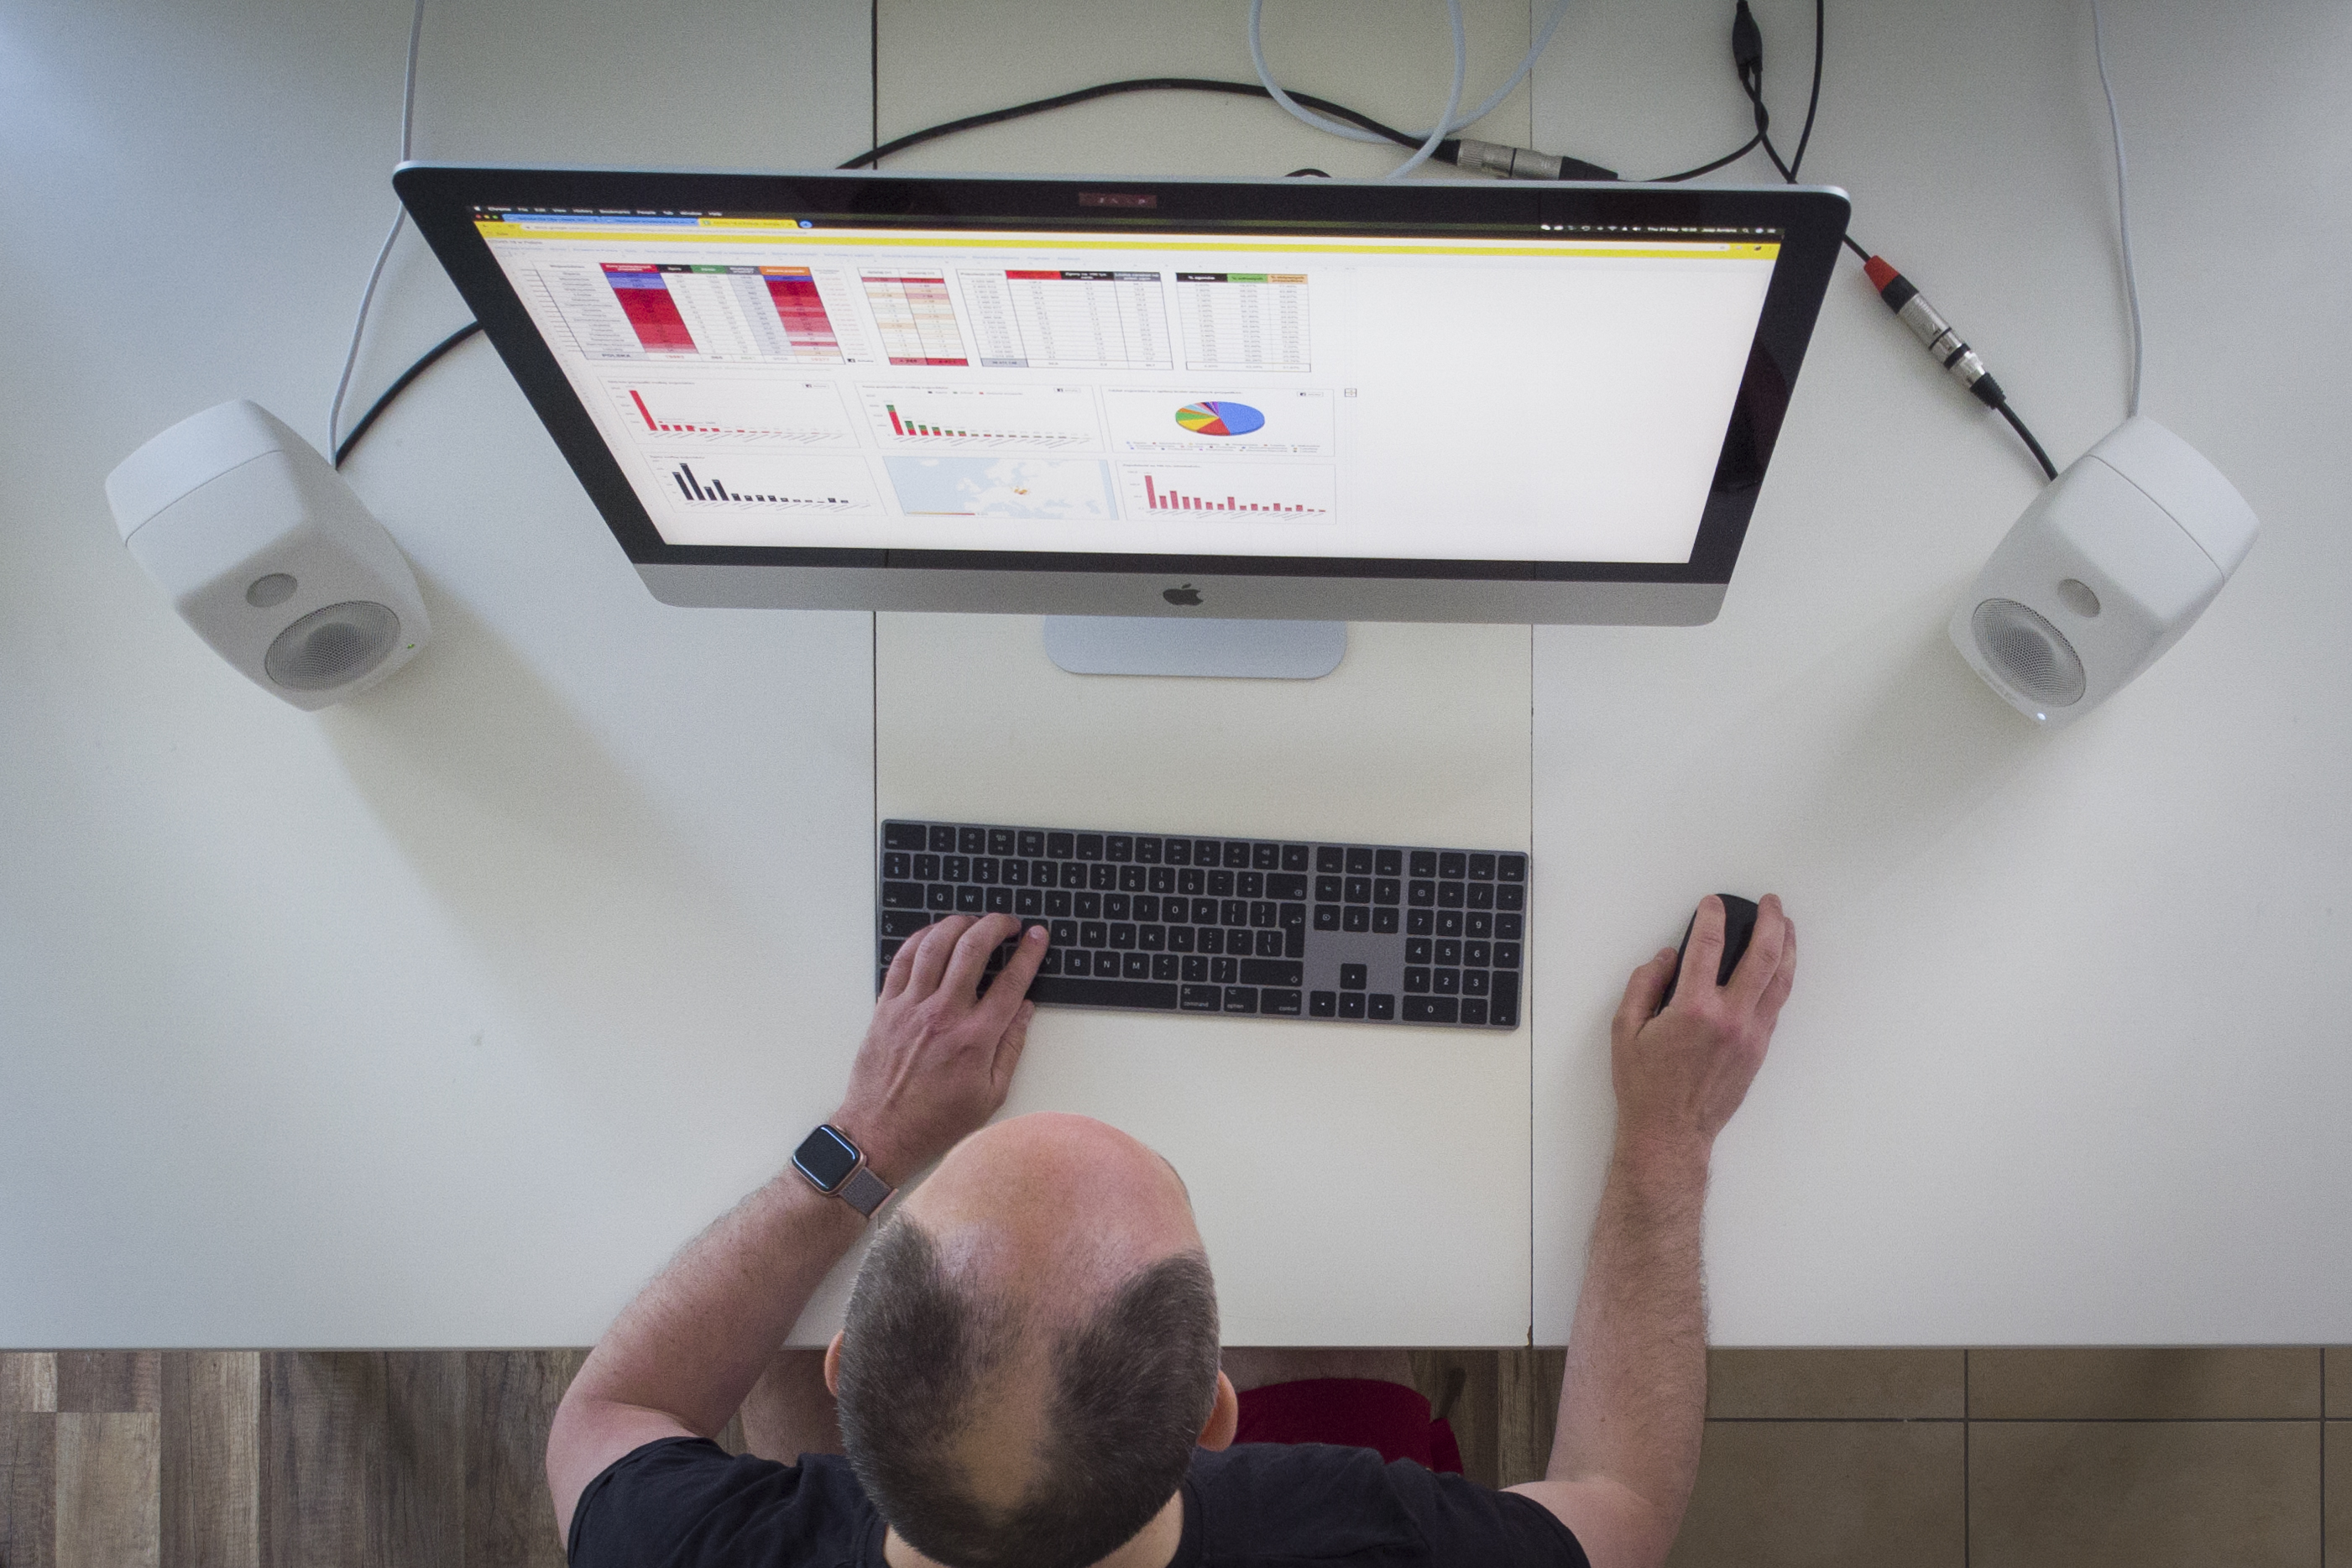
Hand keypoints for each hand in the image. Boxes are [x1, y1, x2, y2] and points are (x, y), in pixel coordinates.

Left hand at [831, 914, 1046, 1185]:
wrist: (881, 1132)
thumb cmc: (937, 1120)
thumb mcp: (991, 1094)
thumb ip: (1011, 1047)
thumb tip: (1024, 1009)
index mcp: (974, 1039)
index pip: (1010, 982)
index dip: (1028, 953)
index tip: (1036, 936)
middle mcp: (943, 1015)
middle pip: (973, 950)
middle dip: (995, 926)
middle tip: (1007, 923)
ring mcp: (911, 1008)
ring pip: (935, 945)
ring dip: (958, 924)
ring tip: (972, 922)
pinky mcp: (886, 1007)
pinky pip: (903, 960)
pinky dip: (920, 939)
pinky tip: (934, 935)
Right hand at [1608, 895, 1795, 1160]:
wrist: (1671, 1132)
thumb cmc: (1645, 1086)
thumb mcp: (1624, 1030)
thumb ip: (1643, 985)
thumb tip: (1666, 957)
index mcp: (1693, 1009)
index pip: (1708, 946)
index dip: (1712, 916)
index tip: (1712, 903)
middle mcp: (1730, 1018)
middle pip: (1763, 956)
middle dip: (1769, 921)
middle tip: (1769, 902)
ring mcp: (1751, 1034)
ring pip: (1781, 980)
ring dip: (1787, 947)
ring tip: (1786, 925)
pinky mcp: (1759, 1049)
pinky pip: (1777, 1004)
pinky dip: (1782, 978)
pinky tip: (1781, 965)